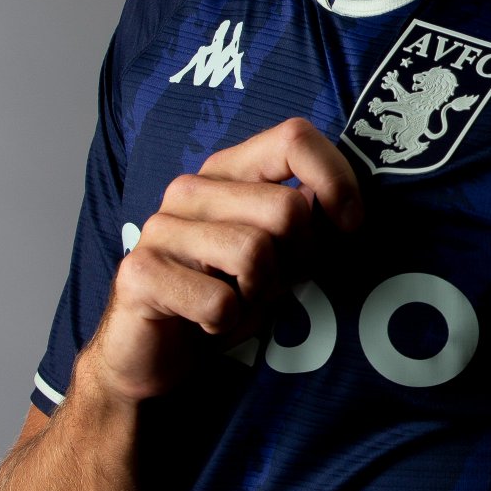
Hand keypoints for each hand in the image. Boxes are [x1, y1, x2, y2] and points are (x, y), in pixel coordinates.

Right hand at [79, 118, 363, 404]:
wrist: (153, 352)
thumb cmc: (226, 294)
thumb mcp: (279, 254)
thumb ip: (306, 221)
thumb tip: (331, 202)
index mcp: (228, 171)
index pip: (293, 138)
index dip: (336, 180)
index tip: (350, 225)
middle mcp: (191, 189)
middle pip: (287, 208)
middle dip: (298, 258)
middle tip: (274, 283)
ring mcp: (161, 228)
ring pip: (255, 253)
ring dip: (261, 295)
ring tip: (239, 301)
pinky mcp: (140, 272)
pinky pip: (220, 301)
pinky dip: (228, 323)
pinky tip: (208, 323)